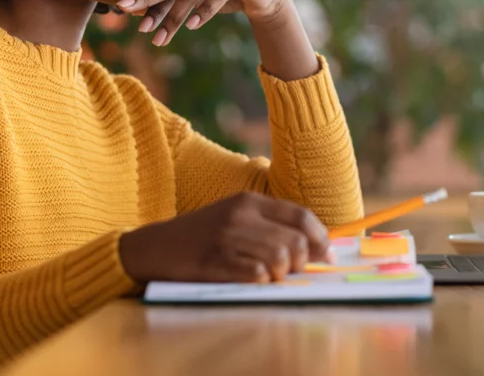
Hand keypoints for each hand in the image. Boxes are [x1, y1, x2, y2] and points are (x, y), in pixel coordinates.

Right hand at [118, 192, 333, 283]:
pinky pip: (255, 274)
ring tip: (270, 277)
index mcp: (249, 201)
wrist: (157, 246)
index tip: (326, 255)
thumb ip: (272, 227)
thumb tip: (317, 249)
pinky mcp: (214, 260)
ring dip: (281, 274)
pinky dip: (261, 282)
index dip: (320, 238)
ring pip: (279, 258)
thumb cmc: (203, 236)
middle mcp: (240, 215)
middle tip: (292, 272)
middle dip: (301, 262)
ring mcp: (226, 237)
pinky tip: (252, 280)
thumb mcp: (236, 218)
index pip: (301, 216)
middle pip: (295, 241)